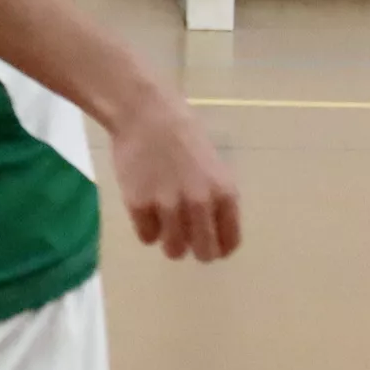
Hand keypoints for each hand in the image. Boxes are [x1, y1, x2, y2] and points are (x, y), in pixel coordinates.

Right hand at [104, 89, 242, 262]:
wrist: (149, 117)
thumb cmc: (185, 140)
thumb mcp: (214, 169)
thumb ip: (216, 200)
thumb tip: (212, 233)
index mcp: (224, 194)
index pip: (230, 241)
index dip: (221, 248)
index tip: (214, 246)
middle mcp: (200, 204)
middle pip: (204, 252)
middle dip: (197, 250)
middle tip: (189, 240)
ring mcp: (168, 206)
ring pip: (174, 250)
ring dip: (171, 242)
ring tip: (166, 223)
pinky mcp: (139, 206)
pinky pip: (147, 237)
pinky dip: (147, 228)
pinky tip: (147, 209)